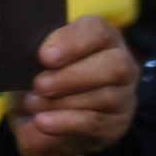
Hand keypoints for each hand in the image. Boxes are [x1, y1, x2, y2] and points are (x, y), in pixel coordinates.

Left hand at [12, 16, 136, 155]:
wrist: (41, 122)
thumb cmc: (39, 80)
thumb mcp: (32, 63)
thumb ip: (36, 54)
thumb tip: (35, 54)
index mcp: (100, 39)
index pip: (98, 30)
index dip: (73, 41)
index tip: (44, 56)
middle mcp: (121, 65)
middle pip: (114, 65)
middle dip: (72, 76)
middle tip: (39, 85)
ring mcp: (123, 97)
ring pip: (105, 97)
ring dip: (62, 101)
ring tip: (32, 103)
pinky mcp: (116, 125)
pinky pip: (95, 123)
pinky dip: (65, 122)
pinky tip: (42, 122)